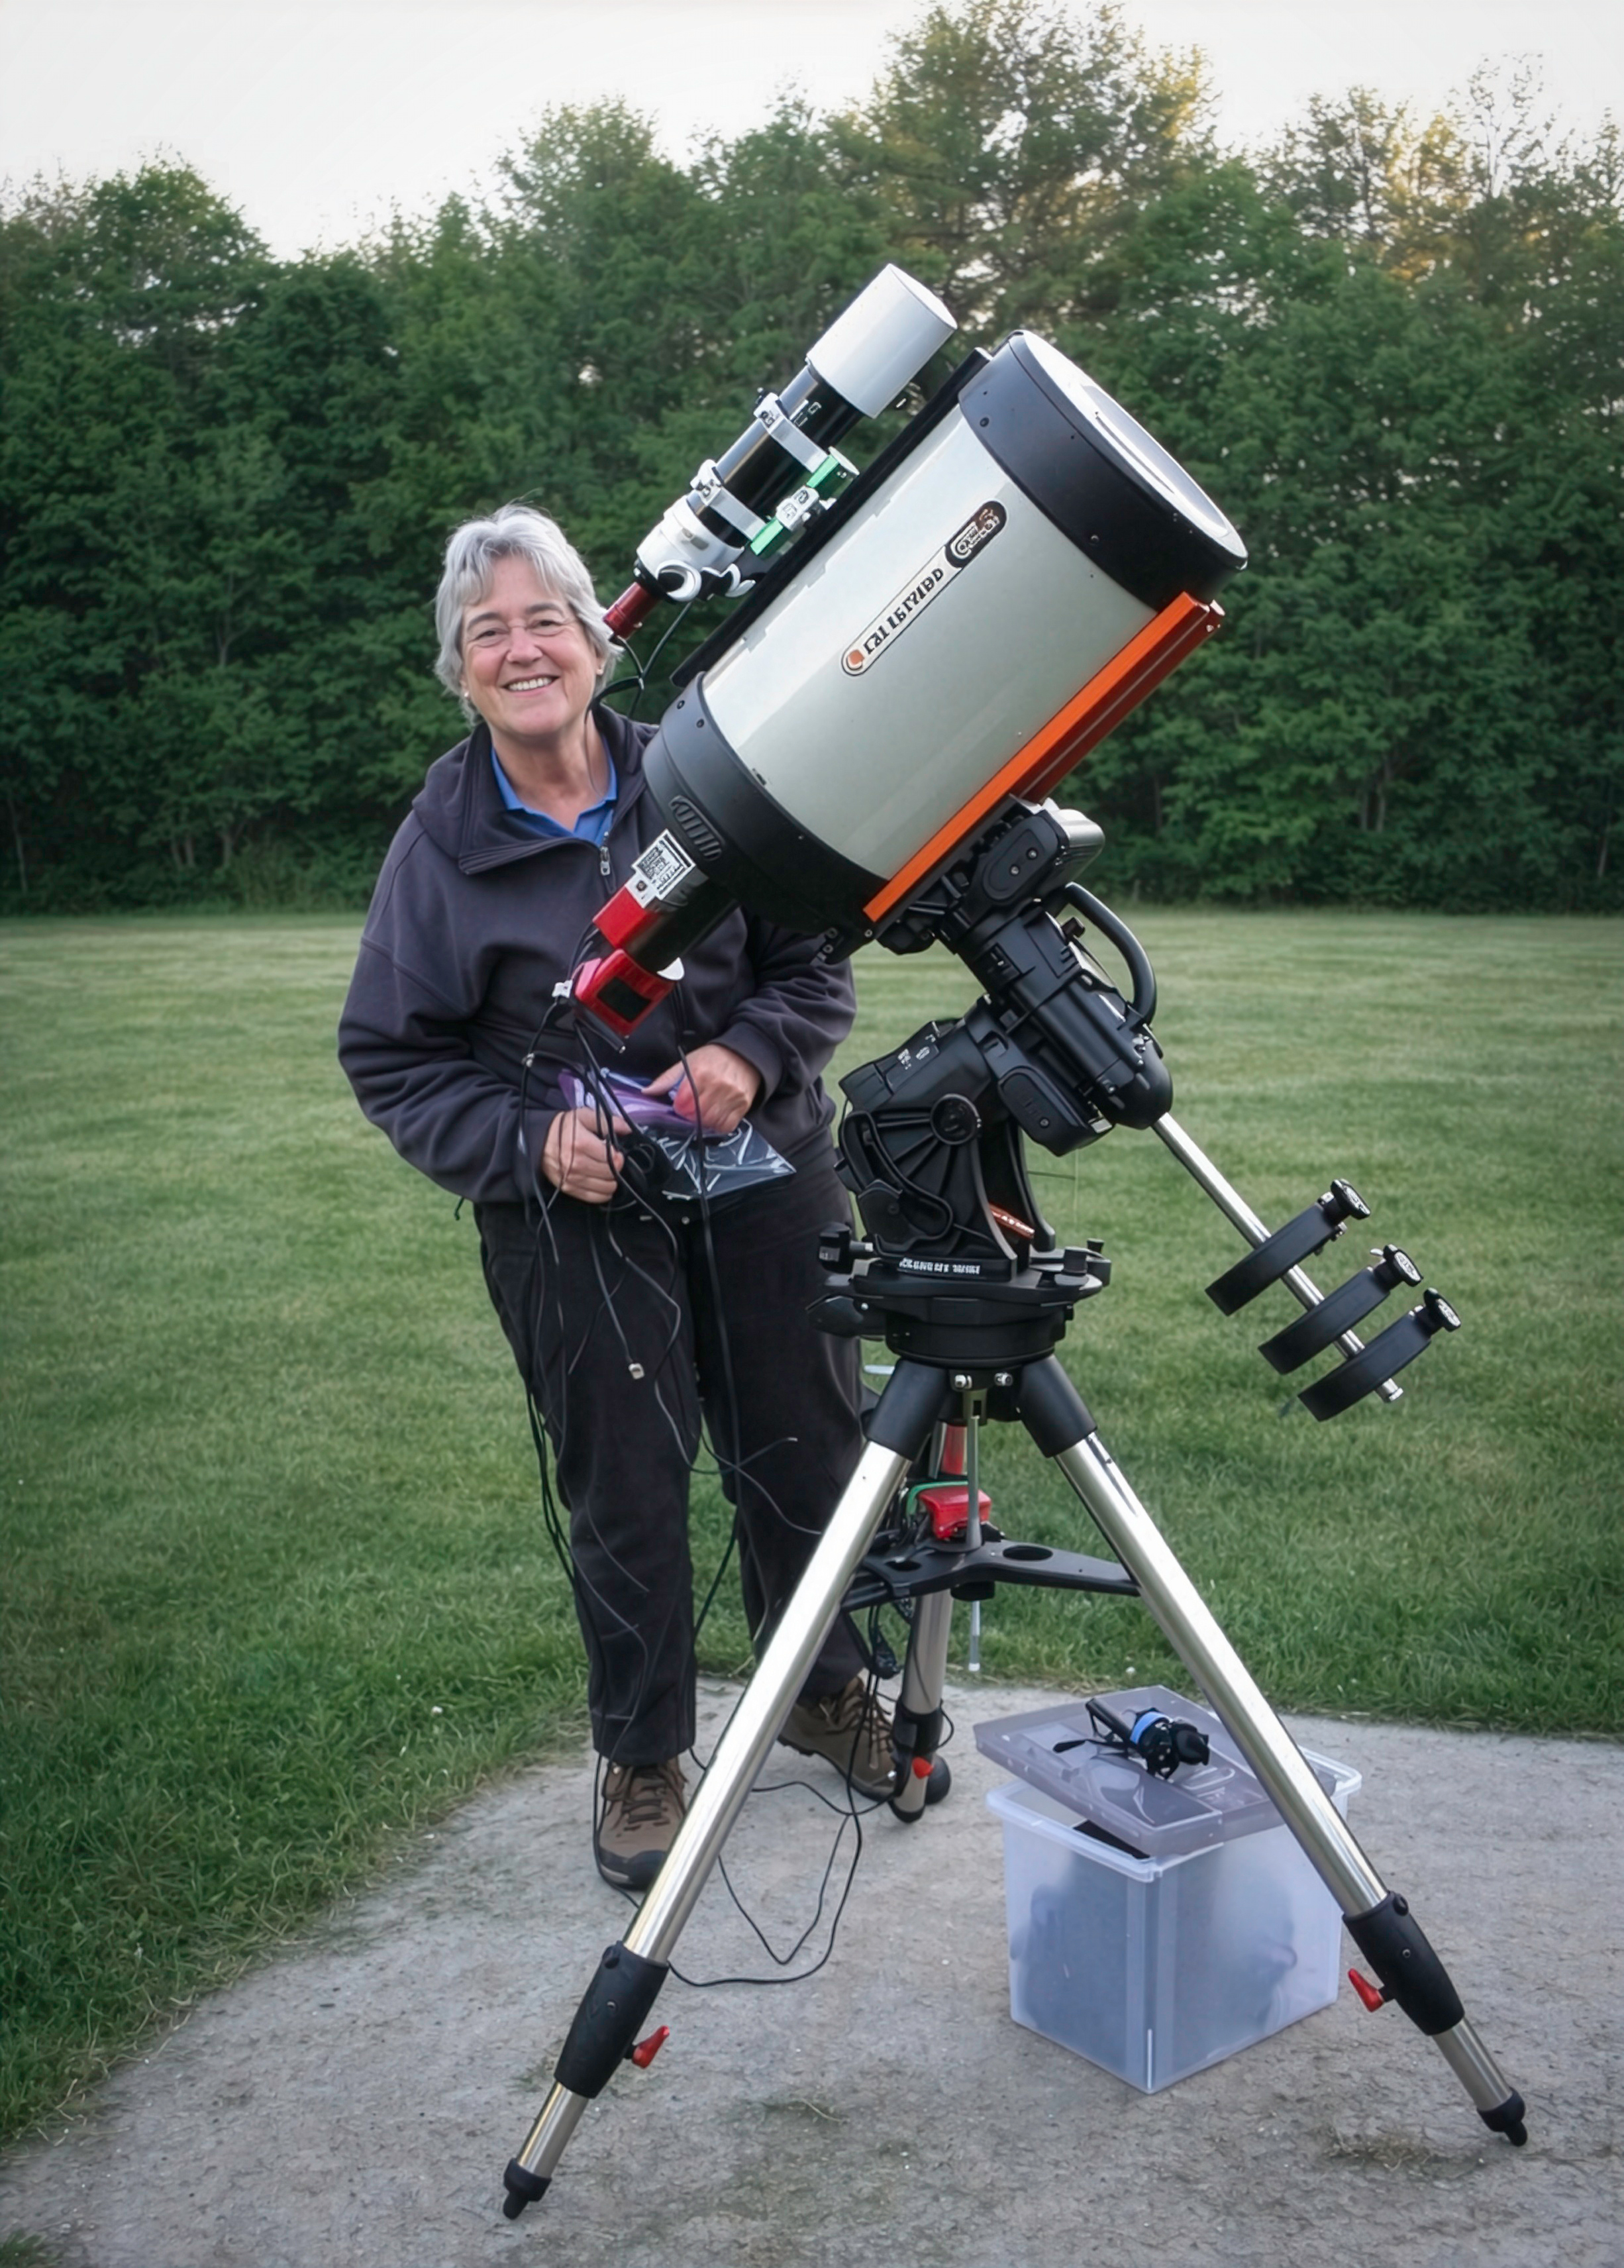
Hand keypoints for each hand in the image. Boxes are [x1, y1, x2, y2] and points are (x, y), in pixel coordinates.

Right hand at [540, 1104, 628, 1203]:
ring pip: (606, 1188)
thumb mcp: (584, 1116)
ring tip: (606, 1171)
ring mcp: (572, 1178)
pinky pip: (595, 1198)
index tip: (615, 1152)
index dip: (619, 1156)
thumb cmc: (564, 1128)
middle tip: (611, 1161)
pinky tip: (601, 1183)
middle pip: (611, 1174)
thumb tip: (628, 1129)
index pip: (613, 1158)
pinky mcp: (568, 1188)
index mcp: (581, 1144)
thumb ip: (608, 1122)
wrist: (540, 1140)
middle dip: (615, 1167)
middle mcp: (576, 1164)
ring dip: (611, 1181)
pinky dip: (603, 1193)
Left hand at [644, 1044, 761, 1137]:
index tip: (681, 1104)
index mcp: (700, 1073)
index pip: (683, 1104)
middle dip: (691, 1116)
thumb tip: (646, 1092)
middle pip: (697, 1116)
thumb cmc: (712, 1059)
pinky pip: (726, 1125)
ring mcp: (732, 1096)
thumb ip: (667, 1079)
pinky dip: (718, 1125)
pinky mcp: (742, 1106)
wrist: (744, 1056)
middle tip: (692, 1109)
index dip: (679, 1108)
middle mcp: (717, 1085)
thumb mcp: (687, 1063)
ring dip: (704, 1122)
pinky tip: (716, 1116)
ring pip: (711, 1122)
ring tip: (704, 1111)